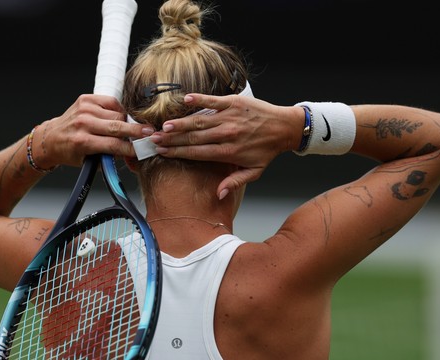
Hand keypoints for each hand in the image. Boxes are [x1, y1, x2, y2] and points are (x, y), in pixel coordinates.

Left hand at [35, 94, 154, 166]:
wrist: (51, 138)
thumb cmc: (70, 151)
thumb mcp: (88, 161)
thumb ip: (109, 158)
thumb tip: (130, 155)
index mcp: (82, 142)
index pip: (113, 145)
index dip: (131, 148)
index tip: (143, 149)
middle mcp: (83, 123)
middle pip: (118, 126)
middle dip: (136, 131)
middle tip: (149, 134)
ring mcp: (85, 109)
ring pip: (117, 114)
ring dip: (126, 122)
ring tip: (130, 128)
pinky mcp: (86, 99)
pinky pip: (112, 102)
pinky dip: (118, 110)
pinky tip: (119, 116)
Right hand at [151, 93, 298, 198]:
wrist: (285, 127)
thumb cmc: (267, 150)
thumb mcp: (254, 172)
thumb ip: (235, 181)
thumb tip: (219, 194)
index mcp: (228, 153)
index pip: (197, 153)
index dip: (177, 153)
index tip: (162, 152)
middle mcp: (227, 135)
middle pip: (193, 138)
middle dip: (172, 139)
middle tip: (154, 139)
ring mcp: (229, 118)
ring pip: (199, 121)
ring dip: (180, 124)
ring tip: (163, 126)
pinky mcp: (234, 103)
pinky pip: (213, 101)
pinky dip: (198, 100)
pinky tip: (184, 100)